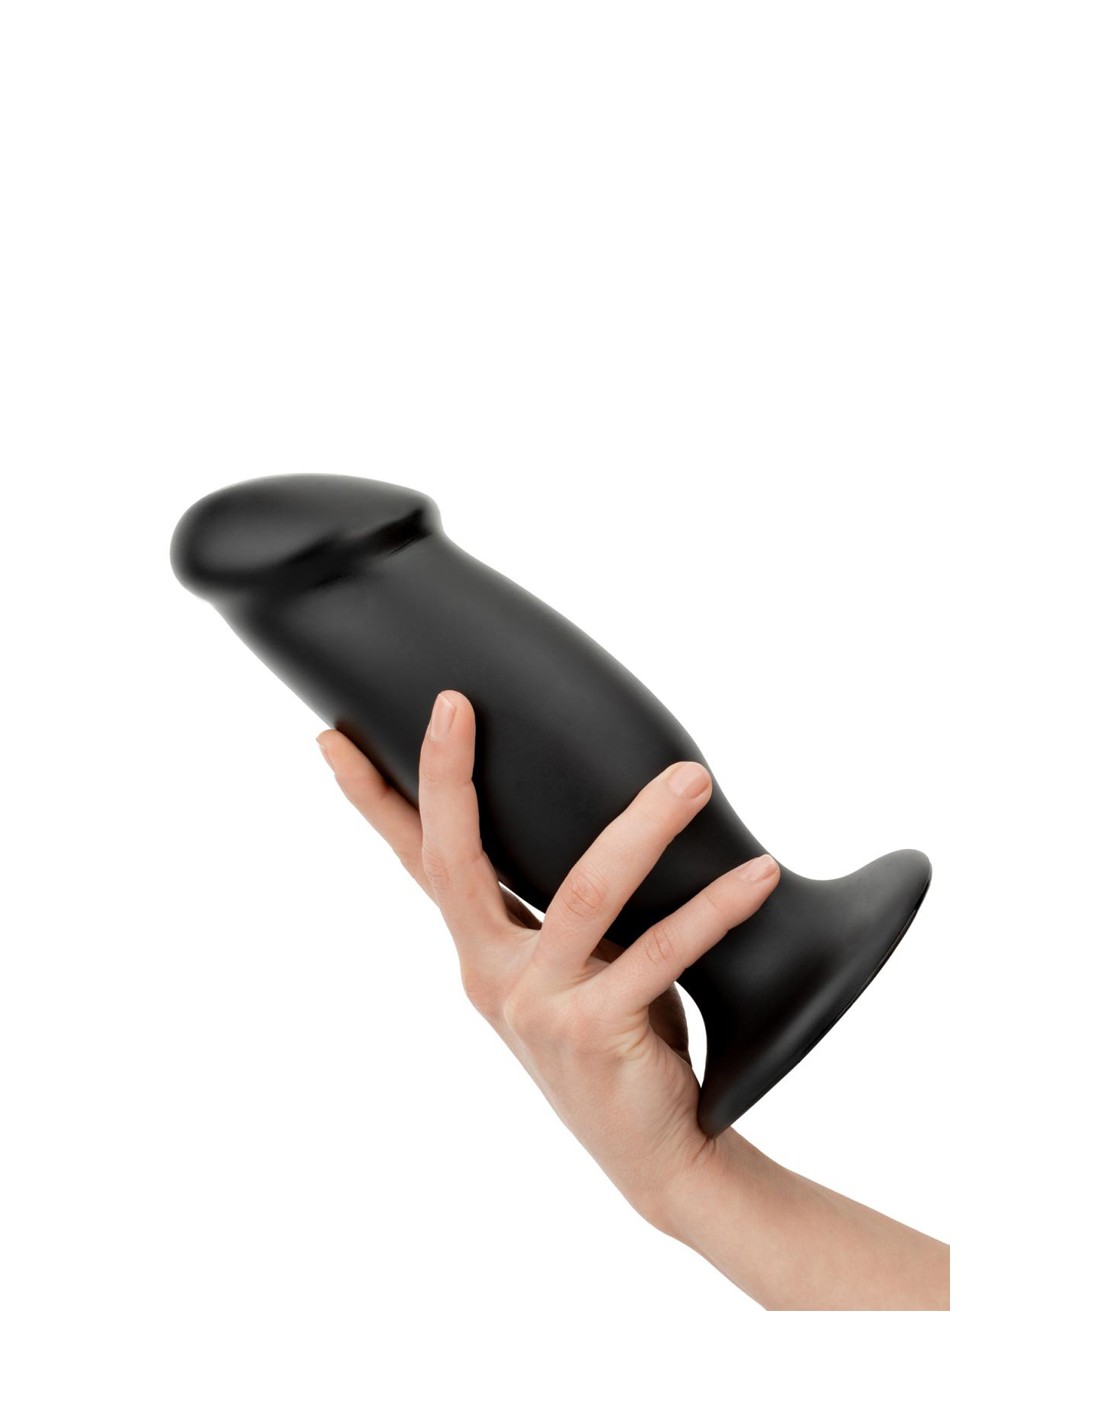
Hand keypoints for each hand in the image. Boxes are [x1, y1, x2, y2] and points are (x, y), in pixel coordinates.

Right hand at [317, 689, 778, 1227]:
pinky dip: (714, 909)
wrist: (657, 1154)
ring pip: (585, 891)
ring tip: (691, 778)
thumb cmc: (623, 1042)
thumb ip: (568, 908)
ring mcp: (536, 1006)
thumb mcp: (578, 965)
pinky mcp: (593, 1034)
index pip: (418, 862)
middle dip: (446, 778)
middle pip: (454, 862)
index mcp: (483, 953)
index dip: (373, 801)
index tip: (333, 737)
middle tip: (452, 705)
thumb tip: (603, 812)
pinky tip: (756, 876)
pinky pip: (660, 953)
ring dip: (645, 827)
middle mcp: (492, 975)